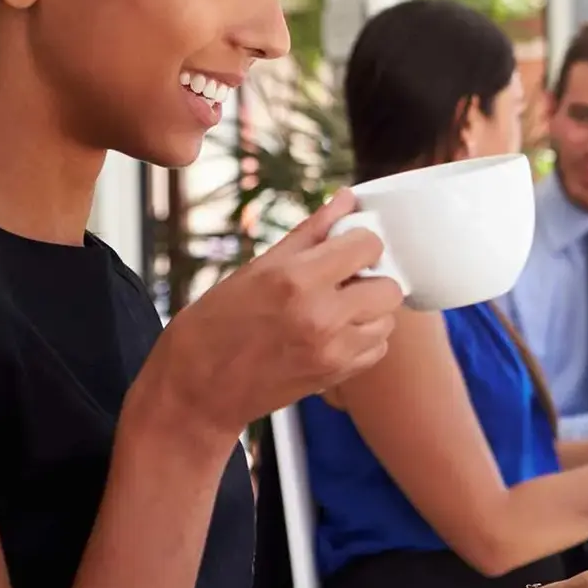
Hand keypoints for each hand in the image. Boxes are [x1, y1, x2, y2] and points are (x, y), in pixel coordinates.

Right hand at [134, 190, 404, 441]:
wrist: (198, 388)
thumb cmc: (218, 323)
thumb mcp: (259, 267)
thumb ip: (311, 232)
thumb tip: (346, 199)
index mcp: (297, 279)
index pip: (369, 245)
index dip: (360, 242)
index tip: (346, 247)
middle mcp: (321, 315)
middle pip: (389, 286)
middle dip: (371, 278)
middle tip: (345, 281)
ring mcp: (332, 350)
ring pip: (388, 320)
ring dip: (370, 311)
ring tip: (337, 309)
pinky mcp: (335, 376)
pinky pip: (377, 349)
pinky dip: (364, 339)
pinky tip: (335, 333)